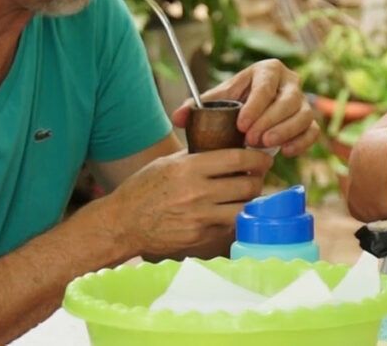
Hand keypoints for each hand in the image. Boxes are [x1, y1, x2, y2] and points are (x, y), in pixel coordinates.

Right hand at [106, 148, 272, 256]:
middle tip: (257, 177)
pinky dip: (232, 218)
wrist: (123, 223)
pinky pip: (228, 226)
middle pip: (247, 185)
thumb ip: (196, 157)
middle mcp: (198, 193)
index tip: (264, 157)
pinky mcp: (200, 237)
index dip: (257, 157)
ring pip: (243, 208)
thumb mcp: (167, 163)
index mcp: (190, 168)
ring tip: (246, 195)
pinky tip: (227, 211)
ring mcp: (200, 218)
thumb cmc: (143, 189)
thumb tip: (226, 149)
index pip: (237, 158)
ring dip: (249, 201)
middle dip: (257, 180)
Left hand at [171, 59, 319, 156]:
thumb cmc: (234, 103)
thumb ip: (196, 107)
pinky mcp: (310, 121)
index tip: (241, 125)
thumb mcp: (217, 101)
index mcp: (268, 70)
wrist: (251, 112)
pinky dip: (302, 142)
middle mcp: (290, 82)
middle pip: (288, 101)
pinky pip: (313, 131)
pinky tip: (285, 153)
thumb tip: (178, 118)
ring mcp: (303, 102)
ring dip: (285, 132)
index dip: (256, 106)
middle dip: (270, 121)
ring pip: (303, 116)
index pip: (266, 85)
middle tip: (251, 139)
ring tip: (264, 146)